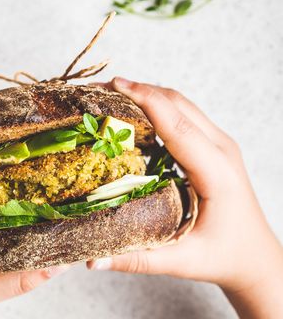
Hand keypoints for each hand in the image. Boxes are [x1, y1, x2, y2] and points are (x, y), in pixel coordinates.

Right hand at [87, 77, 282, 317]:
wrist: (256, 257)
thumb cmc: (225, 257)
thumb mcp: (181, 261)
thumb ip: (136, 259)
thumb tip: (91, 260)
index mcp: (216, 172)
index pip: (177, 125)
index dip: (145, 100)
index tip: (115, 86)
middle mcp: (222, 150)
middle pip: (178, 103)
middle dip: (138, 90)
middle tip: (99, 89)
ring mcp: (220, 145)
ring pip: (181, 104)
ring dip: (147, 94)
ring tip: (109, 95)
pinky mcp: (214, 147)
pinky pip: (184, 114)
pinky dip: (157, 105)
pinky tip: (133, 112)